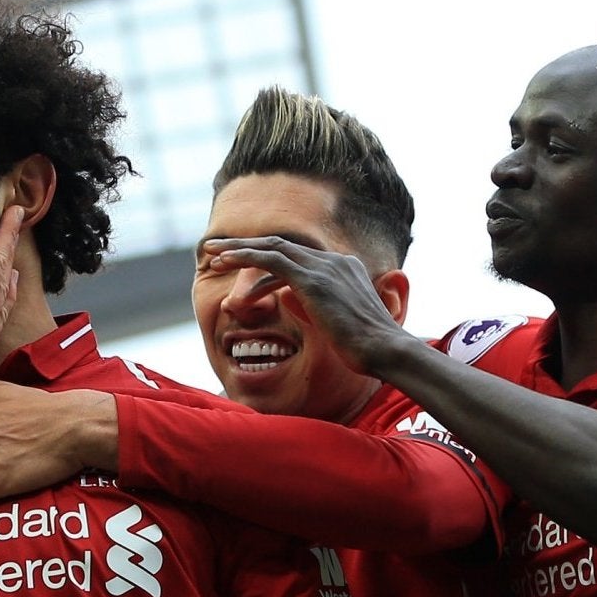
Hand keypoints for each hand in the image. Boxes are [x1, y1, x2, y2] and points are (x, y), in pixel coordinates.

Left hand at [201, 237, 407, 374]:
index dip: (267, 259)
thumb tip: (289, 301)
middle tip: (216, 249)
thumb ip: (314, 307)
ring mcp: (325, 267)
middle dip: (246, 246)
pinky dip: (245, 258)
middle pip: (281, 245)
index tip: (242, 268)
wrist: (385, 352)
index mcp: (344, 268)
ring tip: (211, 255)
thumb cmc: (366, 349)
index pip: (297, 256)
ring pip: (271, 247)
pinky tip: (223, 262)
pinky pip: (271, 260)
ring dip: (238, 249)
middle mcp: (335, 261)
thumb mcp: (337, 323)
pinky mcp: (313, 279)